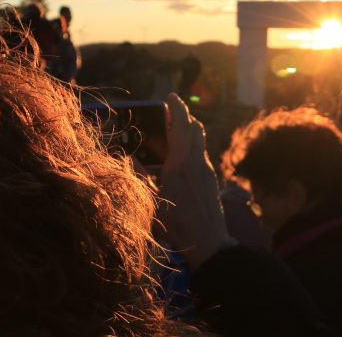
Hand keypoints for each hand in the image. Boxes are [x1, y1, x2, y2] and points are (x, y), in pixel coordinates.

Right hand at [157, 93, 232, 268]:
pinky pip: (201, 155)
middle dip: (183, 117)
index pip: (181, 126)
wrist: (209, 243)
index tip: (170, 97)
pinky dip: (191, 148)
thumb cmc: (177, 226)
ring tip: (173, 133)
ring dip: (188, 131)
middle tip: (170, 112)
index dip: (176, 108)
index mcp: (181, 165)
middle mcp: (197, 163)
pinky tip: (180, 159)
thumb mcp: (152, 203)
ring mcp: (207, 172)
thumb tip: (130, 161)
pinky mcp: (211, 181)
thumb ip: (141, 179)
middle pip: (195, 129)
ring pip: (200, 141)